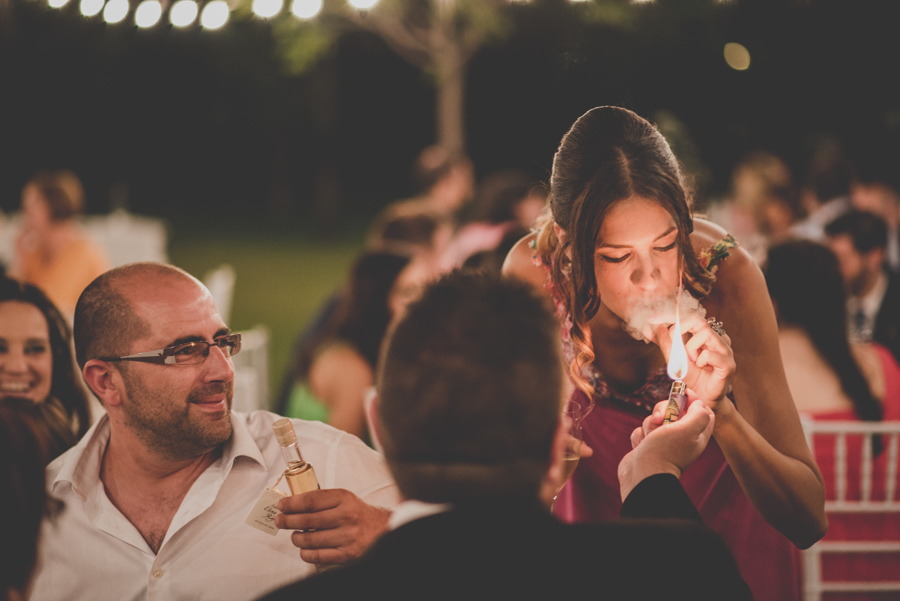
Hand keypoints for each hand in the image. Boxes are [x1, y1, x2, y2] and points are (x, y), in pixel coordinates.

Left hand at [274, 488, 390, 565]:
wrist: (381, 529)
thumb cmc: (357, 513)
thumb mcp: (343, 499)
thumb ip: (321, 500)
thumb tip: (292, 504)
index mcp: (344, 499)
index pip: (311, 501)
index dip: (292, 503)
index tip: (282, 506)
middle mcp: (346, 517)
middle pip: (307, 520)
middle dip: (288, 520)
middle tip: (280, 520)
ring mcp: (346, 537)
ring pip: (309, 540)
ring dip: (296, 538)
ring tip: (295, 535)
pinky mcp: (346, 554)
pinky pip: (317, 556)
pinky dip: (305, 553)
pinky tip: (304, 548)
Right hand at [617, 399, 715, 500]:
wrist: (642, 474)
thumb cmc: (665, 451)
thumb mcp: (688, 429)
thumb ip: (698, 413)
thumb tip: (697, 403)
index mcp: (697, 434)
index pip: (703, 410)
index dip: (693, 399)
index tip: (682, 393)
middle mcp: (682, 437)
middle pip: (675, 410)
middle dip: (664, 410)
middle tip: (660, 419)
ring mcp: (664, 441)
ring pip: (656, 419)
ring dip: (650, 425)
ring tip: (650, 438)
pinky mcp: (648, 445)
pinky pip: (642, 430)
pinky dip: (640, 435)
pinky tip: (642, 446)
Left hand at [652, 312, 734, 410]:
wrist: (701, 399)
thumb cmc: (692, 377)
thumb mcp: (673, 357)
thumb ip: (664, 342)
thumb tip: (648, 328)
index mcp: (707, 335)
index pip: (691, 317)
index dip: (671, 316)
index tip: (653, 318)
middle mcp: (718, 339)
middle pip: (699, 320)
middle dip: (680, 329)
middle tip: (675, 344)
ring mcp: (725, 351)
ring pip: (705, 333)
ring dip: (690, 347)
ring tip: (691, 360)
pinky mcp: (728, 364)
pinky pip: (709, 354)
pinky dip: (700, 360)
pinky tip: (701, 367)